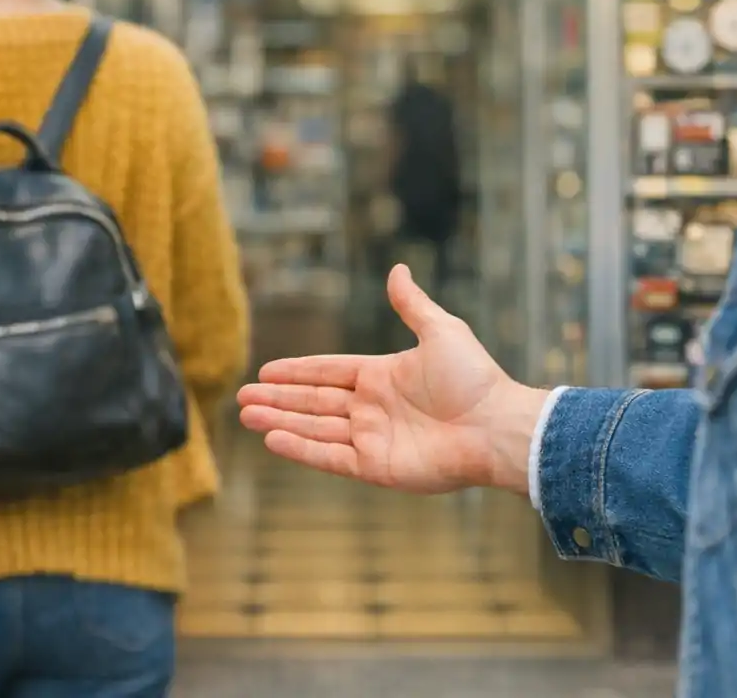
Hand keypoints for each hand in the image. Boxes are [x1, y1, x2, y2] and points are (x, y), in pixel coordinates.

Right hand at [238, 265, 549, 493]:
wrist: (495, 426)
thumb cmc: (474, 378)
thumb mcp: (441, 330)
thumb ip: (412, 304)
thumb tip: (398, 269)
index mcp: (382, 377)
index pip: (328, 373)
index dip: (297, 372)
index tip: (265, 371)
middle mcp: (372, 408)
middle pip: (314, 402)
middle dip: (277, 399)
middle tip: (241, 397)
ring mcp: (372, 439)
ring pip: (314, 428)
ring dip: (280, 421)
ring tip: (246, 416)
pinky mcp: (376, 467)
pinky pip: (329, 457)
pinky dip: (301, 449)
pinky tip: (273, 439)